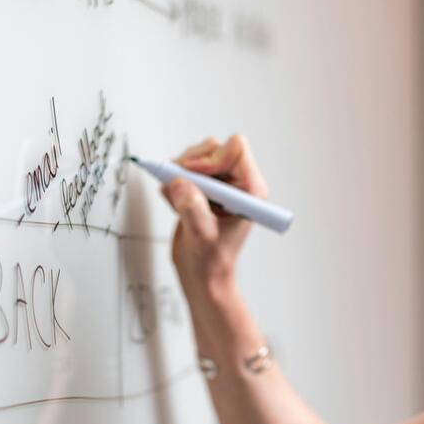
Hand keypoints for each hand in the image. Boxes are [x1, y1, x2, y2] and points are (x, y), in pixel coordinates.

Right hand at [158, 134, 269, 293]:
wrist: (202, 275)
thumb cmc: (212, 262)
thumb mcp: (202, 236)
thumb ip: (192, 208)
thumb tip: (179, 183)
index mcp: (250, 190)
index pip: (236, 150)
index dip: (211, 159)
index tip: (193, 177)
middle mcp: (238, 183)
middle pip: (214, 148)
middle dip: (191, 164)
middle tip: (179, 184)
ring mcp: (220, 185)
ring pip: (197, 156)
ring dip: (180, 173)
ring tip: (176, 199)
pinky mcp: (203, 188)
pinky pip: (184, 169)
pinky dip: (173, 182)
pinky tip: (174, 203)